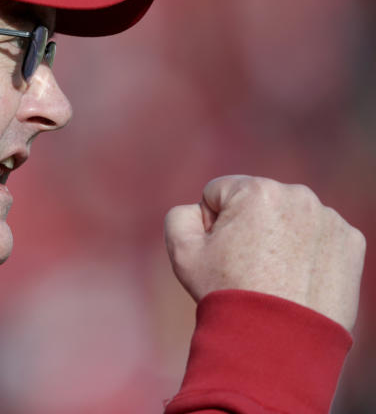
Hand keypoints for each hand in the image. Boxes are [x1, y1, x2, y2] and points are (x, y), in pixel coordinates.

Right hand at [165, 175, 365, 330]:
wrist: (277, 341)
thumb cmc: (227, 293)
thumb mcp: (182, 251)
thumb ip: (181, 215)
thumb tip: (200, 209)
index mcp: (256, 190)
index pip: (219, 192)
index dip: (212, 225)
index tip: (222, 254)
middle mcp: (298, 195)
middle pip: (258, 202)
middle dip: (249, 226)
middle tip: (248, 266)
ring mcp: (330, 219)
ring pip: (290, 217)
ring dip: (280, 237)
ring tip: (275, 274)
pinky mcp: (351, 242)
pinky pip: (319, 236)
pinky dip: (309, 252)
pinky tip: (299, 278)